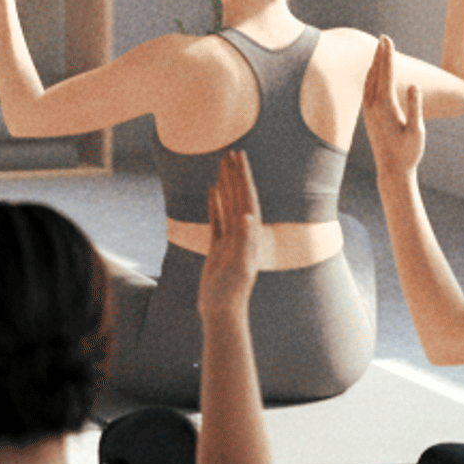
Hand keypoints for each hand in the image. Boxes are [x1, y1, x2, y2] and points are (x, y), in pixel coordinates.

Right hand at [197, 150, 261, 319]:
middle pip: (240, 198)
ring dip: (227, 185)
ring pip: (229, 205)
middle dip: (236, 175)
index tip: (239, 159)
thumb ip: (245, 241)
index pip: (248, 200)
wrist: (222, 311)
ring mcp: (231, 239)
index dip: (244, 178)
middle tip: (231, 152)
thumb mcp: (239, 266)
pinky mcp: (219, 247)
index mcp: (250, 235)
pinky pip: (218, 219)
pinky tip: (213, 190)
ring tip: (222, 165)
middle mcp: (244, 234)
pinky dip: (216, 203)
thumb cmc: (231, 292)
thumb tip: (248, 216)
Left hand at [362, 34, 424, 180]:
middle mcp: (371, 106)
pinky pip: (367, 89)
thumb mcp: (416, 130)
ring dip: (375, 64)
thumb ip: (415, 106)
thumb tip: (415, 85)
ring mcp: (367, 110)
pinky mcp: (368, 115)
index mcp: (384, 106)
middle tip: (383, 37)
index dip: (387, 55)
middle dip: (379, 55)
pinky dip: (371, 77)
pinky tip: (374, 73)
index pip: (385, 74)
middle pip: (375, 73)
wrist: (392, 170)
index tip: (388, 39)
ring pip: (369, 81)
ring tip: (380, 49)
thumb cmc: (408, 152)